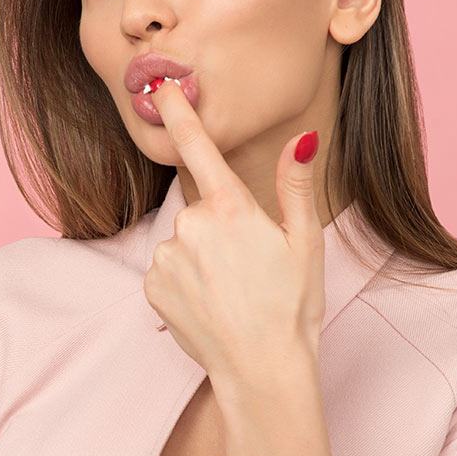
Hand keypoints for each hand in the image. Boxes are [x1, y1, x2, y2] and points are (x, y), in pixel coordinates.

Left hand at [143, 78, 327, 382]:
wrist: (262, 369)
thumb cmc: (292, 306)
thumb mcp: (305, 242)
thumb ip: (294, 185)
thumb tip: (302, 138)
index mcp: (232, 208)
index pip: (199, 147)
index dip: (177, 112)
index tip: (159, 86)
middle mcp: (192, 225)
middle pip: (200, 211)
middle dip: (219, 230)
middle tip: (248, 269)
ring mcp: (167, 256)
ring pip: (183, 243)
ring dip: (201, 259)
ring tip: (230, 293)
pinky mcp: (151, 286)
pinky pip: (167, 271)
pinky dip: (184, 282)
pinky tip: (208, 305)